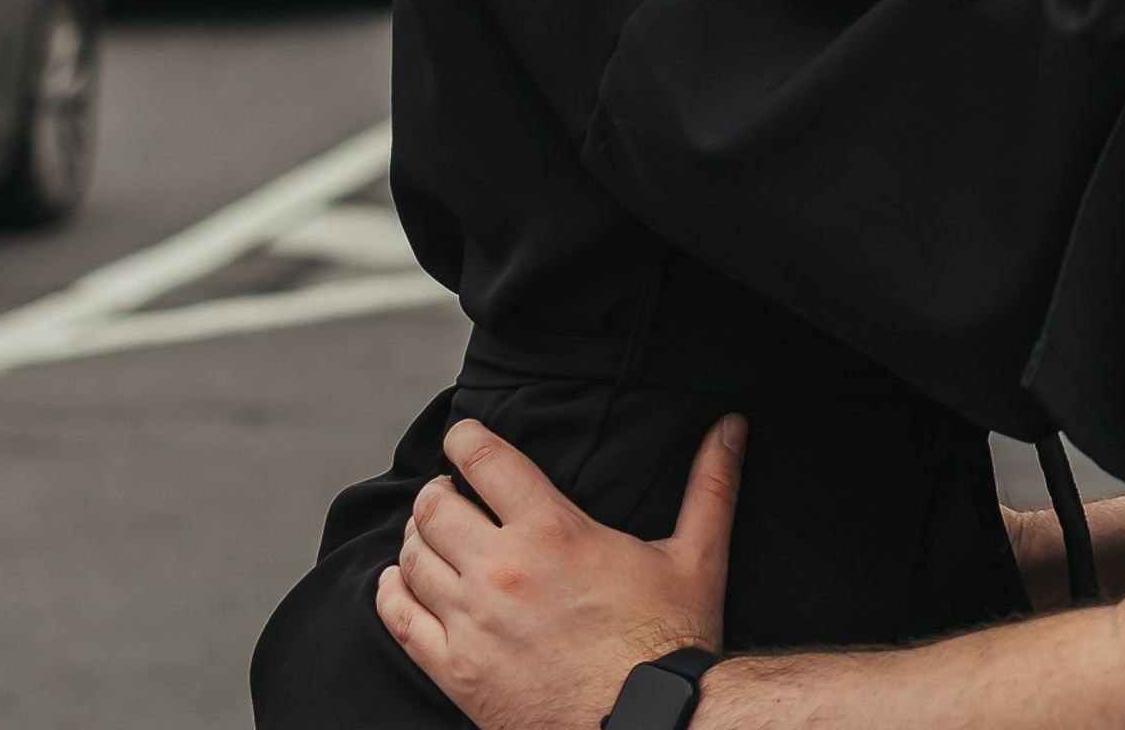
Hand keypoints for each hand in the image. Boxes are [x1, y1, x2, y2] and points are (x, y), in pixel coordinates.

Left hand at [376, 415, 743, 729]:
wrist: (644, 726)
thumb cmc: (668, 641)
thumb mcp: (697, 555)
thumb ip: (710, 482)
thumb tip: (732, 424)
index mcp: (553, 530)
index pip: (486, 462)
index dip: (465, 440)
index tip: (461, 437)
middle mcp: (502, 570)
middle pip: (436, 508)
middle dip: (440, 490)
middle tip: (450, 490)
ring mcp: (472, 624)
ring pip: (414, 560)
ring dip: (417, 537)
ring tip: (429, 532)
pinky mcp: (457, 673)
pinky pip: (400, 622)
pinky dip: (393, 593)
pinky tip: (399, 582)